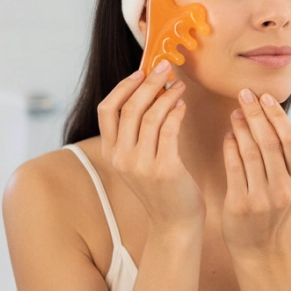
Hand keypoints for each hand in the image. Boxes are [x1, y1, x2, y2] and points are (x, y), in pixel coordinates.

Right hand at [97, 61, 204, 229]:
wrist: (175, 223)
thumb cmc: (163, 189)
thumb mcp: (139, 162)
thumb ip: (136, 135)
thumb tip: (146, 95)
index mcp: (111, 154)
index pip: (107, 110)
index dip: (123, 86)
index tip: (141, 71)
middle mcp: (121, 158)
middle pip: (129, 107)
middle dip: (148, 82)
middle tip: (166, 67)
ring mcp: (141, 164)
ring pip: (151, 115)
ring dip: (167, 95)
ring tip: (179, 86)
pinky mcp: (164, 168)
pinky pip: (169, 129)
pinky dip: (176, 111)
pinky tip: (183, 105)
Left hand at [222, 89, 290, 256]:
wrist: (259, 249)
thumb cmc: (272, 211)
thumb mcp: (289, 186)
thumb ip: (284, 158)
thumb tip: (272, 116)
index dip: (278, 115)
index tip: (265, 97)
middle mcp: (284, 189)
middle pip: (270, 142)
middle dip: (256, 114)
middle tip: (245, 95)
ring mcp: (263, 198)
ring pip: (251, 152)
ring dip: (241, 127)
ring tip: (235, 112)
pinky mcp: (241, 204)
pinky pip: (234, 167)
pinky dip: (230, 147)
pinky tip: (228, 135)